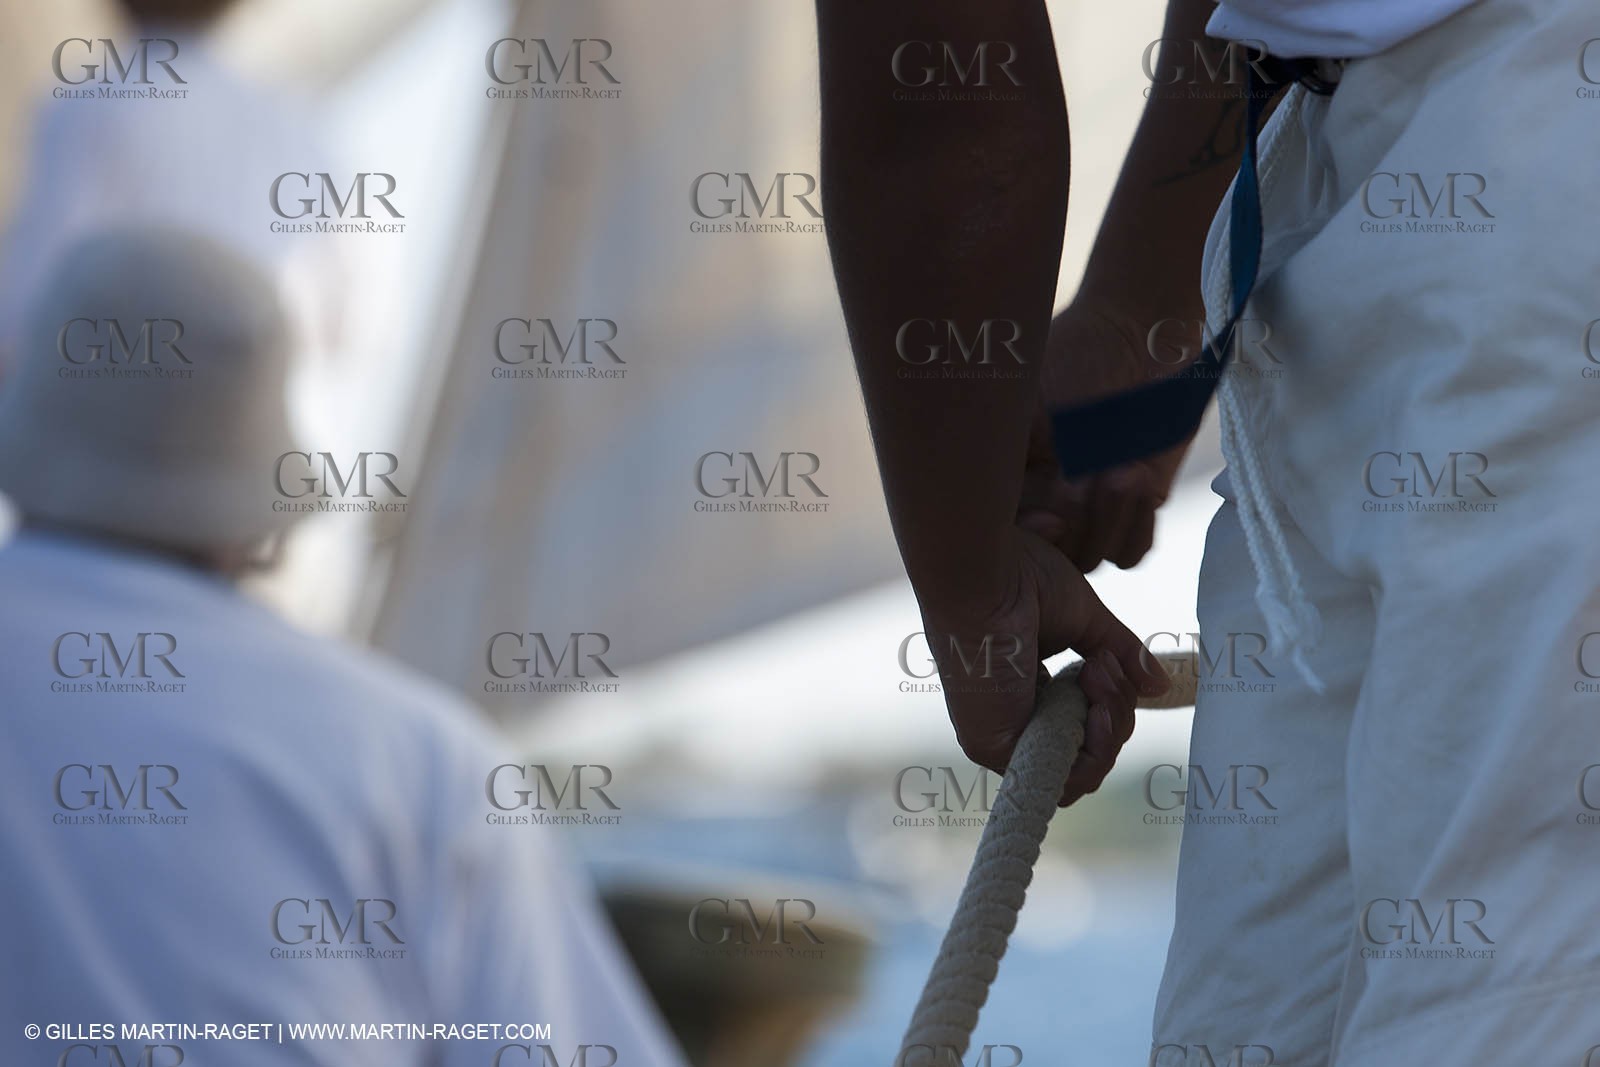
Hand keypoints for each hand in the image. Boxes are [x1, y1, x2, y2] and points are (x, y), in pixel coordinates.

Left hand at [920, 527, 1168, 806]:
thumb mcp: (1084, 622)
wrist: (985, 573)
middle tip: (1102, 665)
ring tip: (1096, 672)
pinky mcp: (996, 749)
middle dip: (1115, 713)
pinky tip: (1095, 708)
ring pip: (1083, 772)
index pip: (1082, 730)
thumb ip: (1121, 655)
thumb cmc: (1018, 581)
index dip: (1110, 710)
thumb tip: (1159, 686)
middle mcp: (1014, 720)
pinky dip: (1094, 749)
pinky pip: (1063, 782)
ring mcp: (1004, 738)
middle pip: (1090, 753)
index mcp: (1028, 693)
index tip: (1106, 664)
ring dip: (1109, 724)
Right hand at [1018, 300, 1196, 572]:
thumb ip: (1022, 463)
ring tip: (1127, 472)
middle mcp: (1045, 501)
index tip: (1052, 514)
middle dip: (1079, 522)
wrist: (1140, 335)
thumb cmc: (1077, 358)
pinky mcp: (1136, 510)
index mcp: (1008, 480)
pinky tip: (1142, 479)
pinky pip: (1131, 551)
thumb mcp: (1030, 407)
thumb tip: (1043, 510)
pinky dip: (1137, 525)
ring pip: (1093, 557)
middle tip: (1098, 477)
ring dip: (1112, 520)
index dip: (1029, 537)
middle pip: (1053, 556)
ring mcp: (1092, 509)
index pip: (1005, 539)